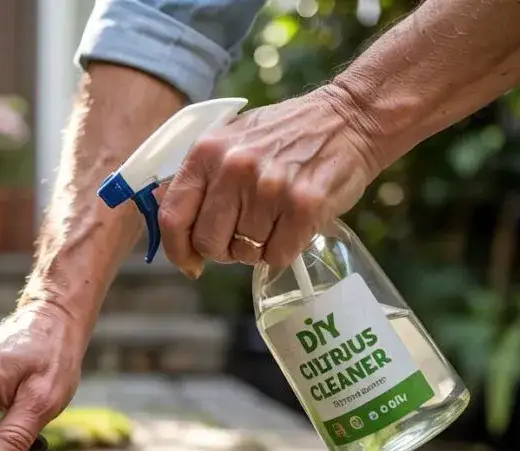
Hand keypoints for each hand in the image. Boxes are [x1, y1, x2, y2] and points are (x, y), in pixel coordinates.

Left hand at [158, 84, 380, 276]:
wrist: (350, 118)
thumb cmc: (287, 135)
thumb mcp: (232, 140)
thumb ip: (201, 177)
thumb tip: (169, 219)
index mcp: (207, 151)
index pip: (173, 216)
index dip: (177, 250)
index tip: (190, 263)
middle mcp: (233, 168)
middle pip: (208, 243)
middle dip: (225, 249)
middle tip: (245, 232)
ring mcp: (269, 188)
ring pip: (245, 254)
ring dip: (259, 247)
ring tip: (276, 218)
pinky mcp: (303, 206)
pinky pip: (277, 256)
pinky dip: (285, 250)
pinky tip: (294, 225)